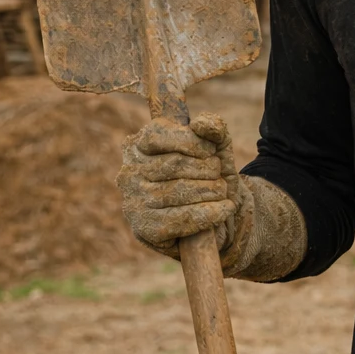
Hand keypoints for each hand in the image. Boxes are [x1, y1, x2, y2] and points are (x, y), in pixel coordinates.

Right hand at [117, 112, 244, 258]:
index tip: (211, 151)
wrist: (213, 216)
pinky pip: (181, 219)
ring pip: (179, 191)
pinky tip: (224, 209)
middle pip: (173, 165)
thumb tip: (203, 125)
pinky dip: (210, 213)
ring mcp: (134, 202)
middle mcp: (130, 173)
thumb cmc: (208, 175)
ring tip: (222, 191)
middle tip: (219, 175)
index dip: (191, 142)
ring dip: (211, 191)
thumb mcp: (215, 147)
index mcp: (139, 145)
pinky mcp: (145, 229)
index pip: (156, 136)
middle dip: (207, 169)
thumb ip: (213, 127)